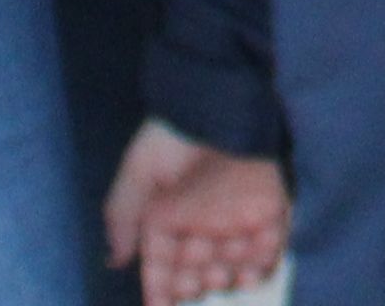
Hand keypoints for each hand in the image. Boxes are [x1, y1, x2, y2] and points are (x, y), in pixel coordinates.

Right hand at [104, 118, 290, 305]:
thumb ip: (123, 216)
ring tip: (228, 280)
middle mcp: (201, 225)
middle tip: (198, 286)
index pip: (162, 267)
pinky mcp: (268, 205)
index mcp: (167, 221)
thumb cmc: (173, 133)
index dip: (161, 290)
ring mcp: (235, 217)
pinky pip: (268, 244)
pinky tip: (255, 270)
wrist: (220, 97)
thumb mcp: (138, 171)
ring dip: (231, 280)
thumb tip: (115, 260)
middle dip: (198, 286)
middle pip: (199, 272)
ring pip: (233, 264)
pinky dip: (263, 261)